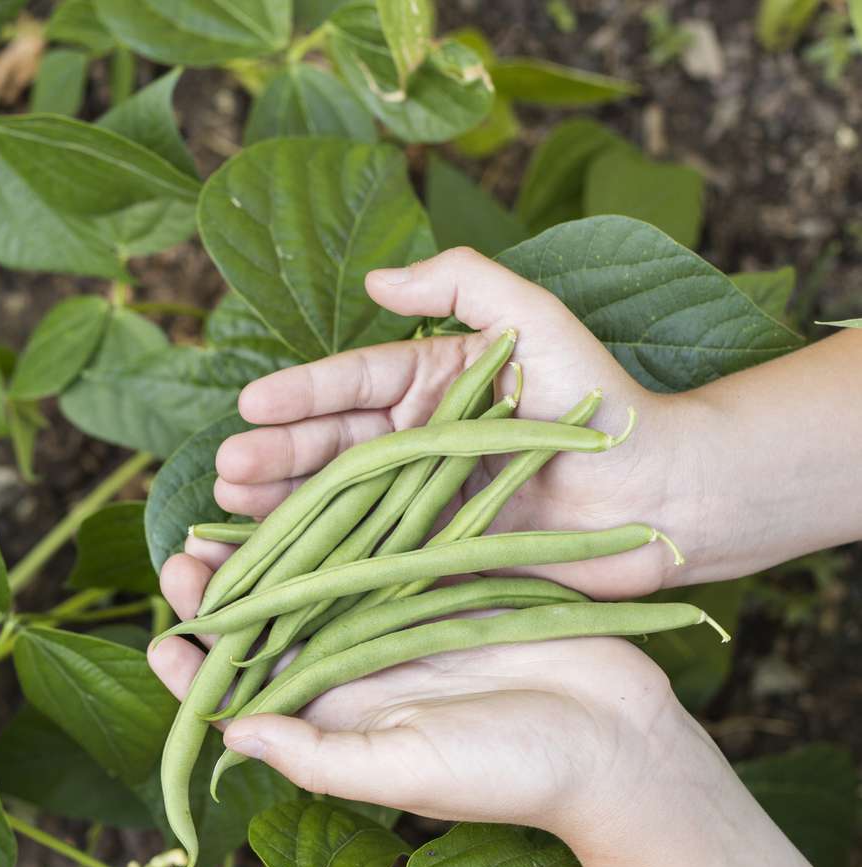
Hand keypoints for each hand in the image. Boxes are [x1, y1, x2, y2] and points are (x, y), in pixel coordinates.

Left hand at [151, 545, 704, 840]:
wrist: (619, 739)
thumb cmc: (513, 773)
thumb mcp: (410, 771)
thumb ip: (320, 759)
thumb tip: (229, 734)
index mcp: (338, 718)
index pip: (249, 695)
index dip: (200, 674)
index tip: (161, 642)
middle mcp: (356, 667)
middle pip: (273, 623)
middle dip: (225, 593)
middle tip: (182, 557)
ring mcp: (395, 619)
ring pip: (315, 575)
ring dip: (272, 548)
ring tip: (224, 515)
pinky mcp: (439, 580)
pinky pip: (380, 541)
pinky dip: (344, 518)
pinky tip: (308, 488)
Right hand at [210, 246, 706, 599]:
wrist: (664, 496)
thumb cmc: (604, 401)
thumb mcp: (538, 321)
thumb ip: (466, 281)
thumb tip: (381, 278)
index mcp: (429, 383)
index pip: (351, 381)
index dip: (300, 393)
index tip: (252, 403)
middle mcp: (414, 441)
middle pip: (329, 446)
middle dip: (273, 455)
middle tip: (228, 468)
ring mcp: (419, 501)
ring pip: (336, 502)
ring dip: (280, 507)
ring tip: (232, 508)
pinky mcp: (432, 555)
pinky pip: (367, 555)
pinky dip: (318, 562)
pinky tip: (273, 563)